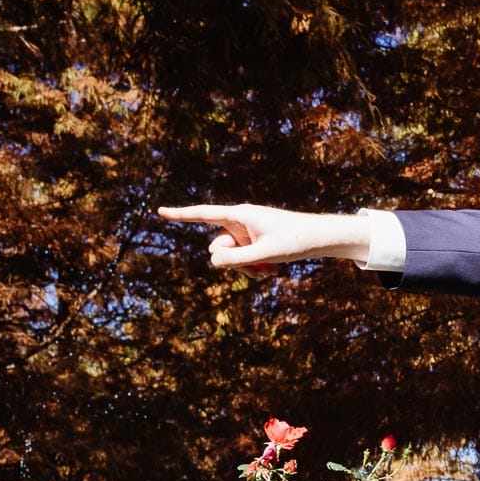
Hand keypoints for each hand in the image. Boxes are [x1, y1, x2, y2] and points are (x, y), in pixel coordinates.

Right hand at [157, 204, 369, 271]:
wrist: (320, 238)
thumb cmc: (295, 241)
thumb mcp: (264, 254)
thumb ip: (236, 260)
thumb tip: (211, 261)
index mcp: (239, 215)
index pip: (203, 214)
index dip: (180, 215)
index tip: (159, 210)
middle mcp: (239, 222)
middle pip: (217, 248)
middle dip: (232, 263)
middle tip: (258, 268)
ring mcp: (246, 233)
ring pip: (230, 258)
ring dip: (246, 269)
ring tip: (270, 270)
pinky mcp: (254, 242)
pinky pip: (243, 259)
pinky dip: (253, 267)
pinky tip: (272, 270)